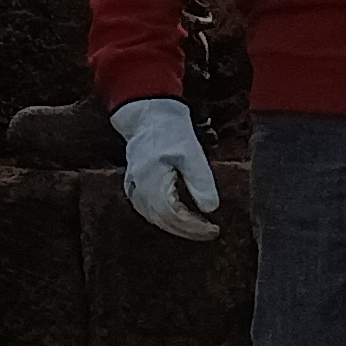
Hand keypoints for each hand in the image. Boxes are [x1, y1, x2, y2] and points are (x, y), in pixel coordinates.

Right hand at [112, 98, 221, 240]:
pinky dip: (161, 218)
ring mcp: (133, 185)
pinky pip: (144, 209)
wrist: (148, 113)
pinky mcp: (132, 183)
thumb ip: (200, 181)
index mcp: (153, 179)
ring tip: (196, 228)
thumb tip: (210, 209)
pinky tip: (174, 219)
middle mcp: (139, 186)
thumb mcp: (192, 153)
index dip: (194, 227)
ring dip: (175, 227)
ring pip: (152, 217)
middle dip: (187, 230)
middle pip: (162, 220)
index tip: (213, 229)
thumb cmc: (171, 129)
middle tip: (209, 231)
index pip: (173, 215)